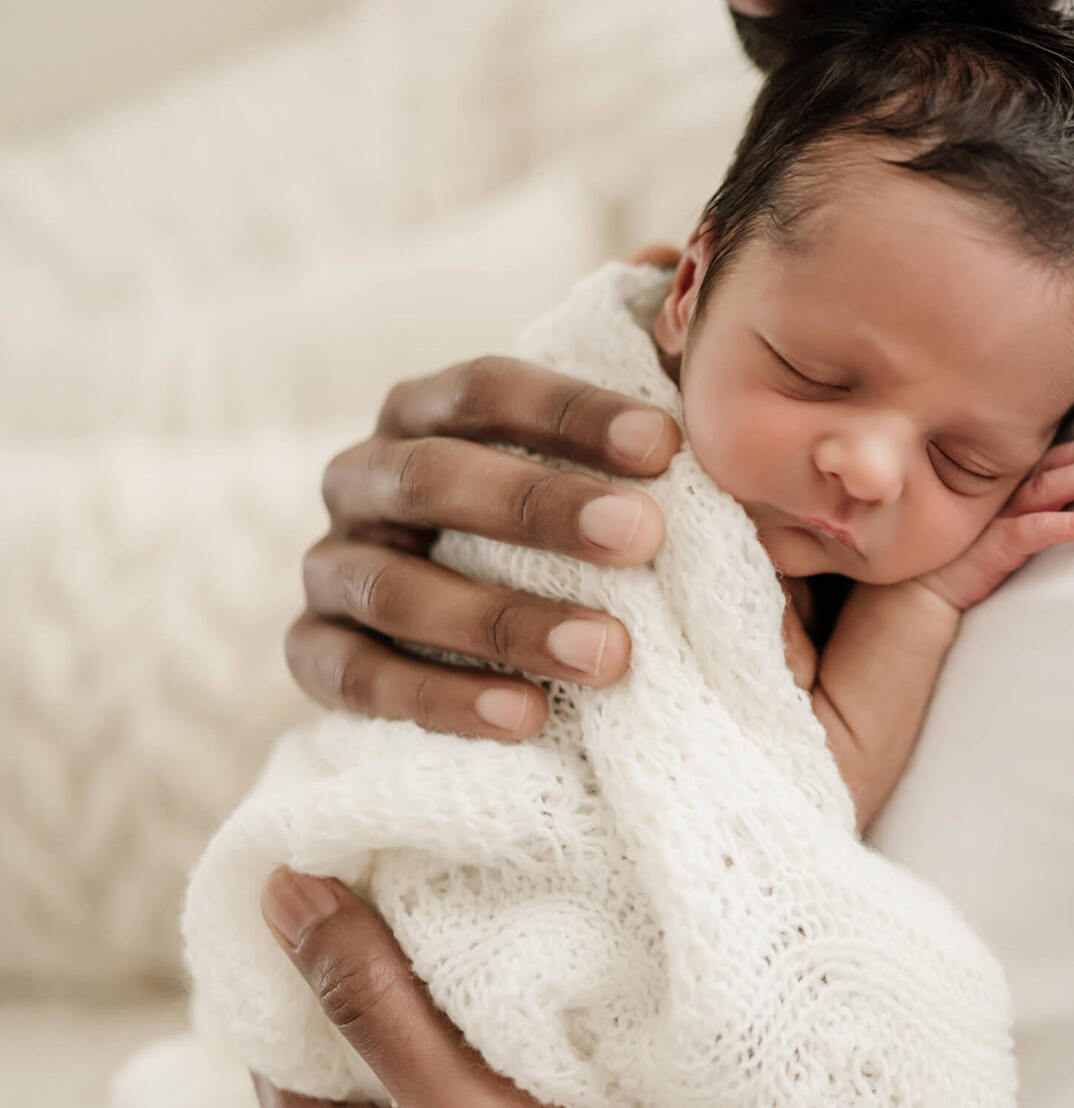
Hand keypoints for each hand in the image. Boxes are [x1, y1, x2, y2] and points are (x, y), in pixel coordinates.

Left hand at [252, 869, 740, 1107]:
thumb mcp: (465, 1096)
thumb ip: (369, 1001)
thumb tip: (283, 893)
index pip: (274, 1010)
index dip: (319, 935)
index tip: (371, 869)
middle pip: (331, 1035)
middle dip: (379, 967)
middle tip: (441, 900)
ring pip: (385, 1065)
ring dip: (425, 1009)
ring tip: (484, 959)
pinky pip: (427, 1099)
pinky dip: (457, 1054)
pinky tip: (506, 1030)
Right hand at [289, 357, 680, 741]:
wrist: (450, 638)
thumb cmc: (548, 539)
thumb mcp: (586, 481)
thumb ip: (639, 455)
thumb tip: (730, 431)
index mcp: (424, 414)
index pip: (487, 390)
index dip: (572, 413)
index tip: (667, 445)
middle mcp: (362, 477)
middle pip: (435, 478)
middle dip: (540, 509)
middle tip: (644, 538)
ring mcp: (330, 566)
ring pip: (396, 588)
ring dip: (505, 621)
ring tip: (610, 653)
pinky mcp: (310, 653)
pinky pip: (357, 678)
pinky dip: (441, 699)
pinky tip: (527, 717)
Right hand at [915, 434, 1073, 610]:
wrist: (918, 597)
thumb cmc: (956, 563)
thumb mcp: (989, 531)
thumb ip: (1019, 515)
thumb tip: (1061, 512)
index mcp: (998, 491)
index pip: (1043, 462)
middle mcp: (998, 497)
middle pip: (1050, 467)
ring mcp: (996, 518)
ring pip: (1048, 488)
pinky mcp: (996, 545)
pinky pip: (1038, 530)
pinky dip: (1071, 526)